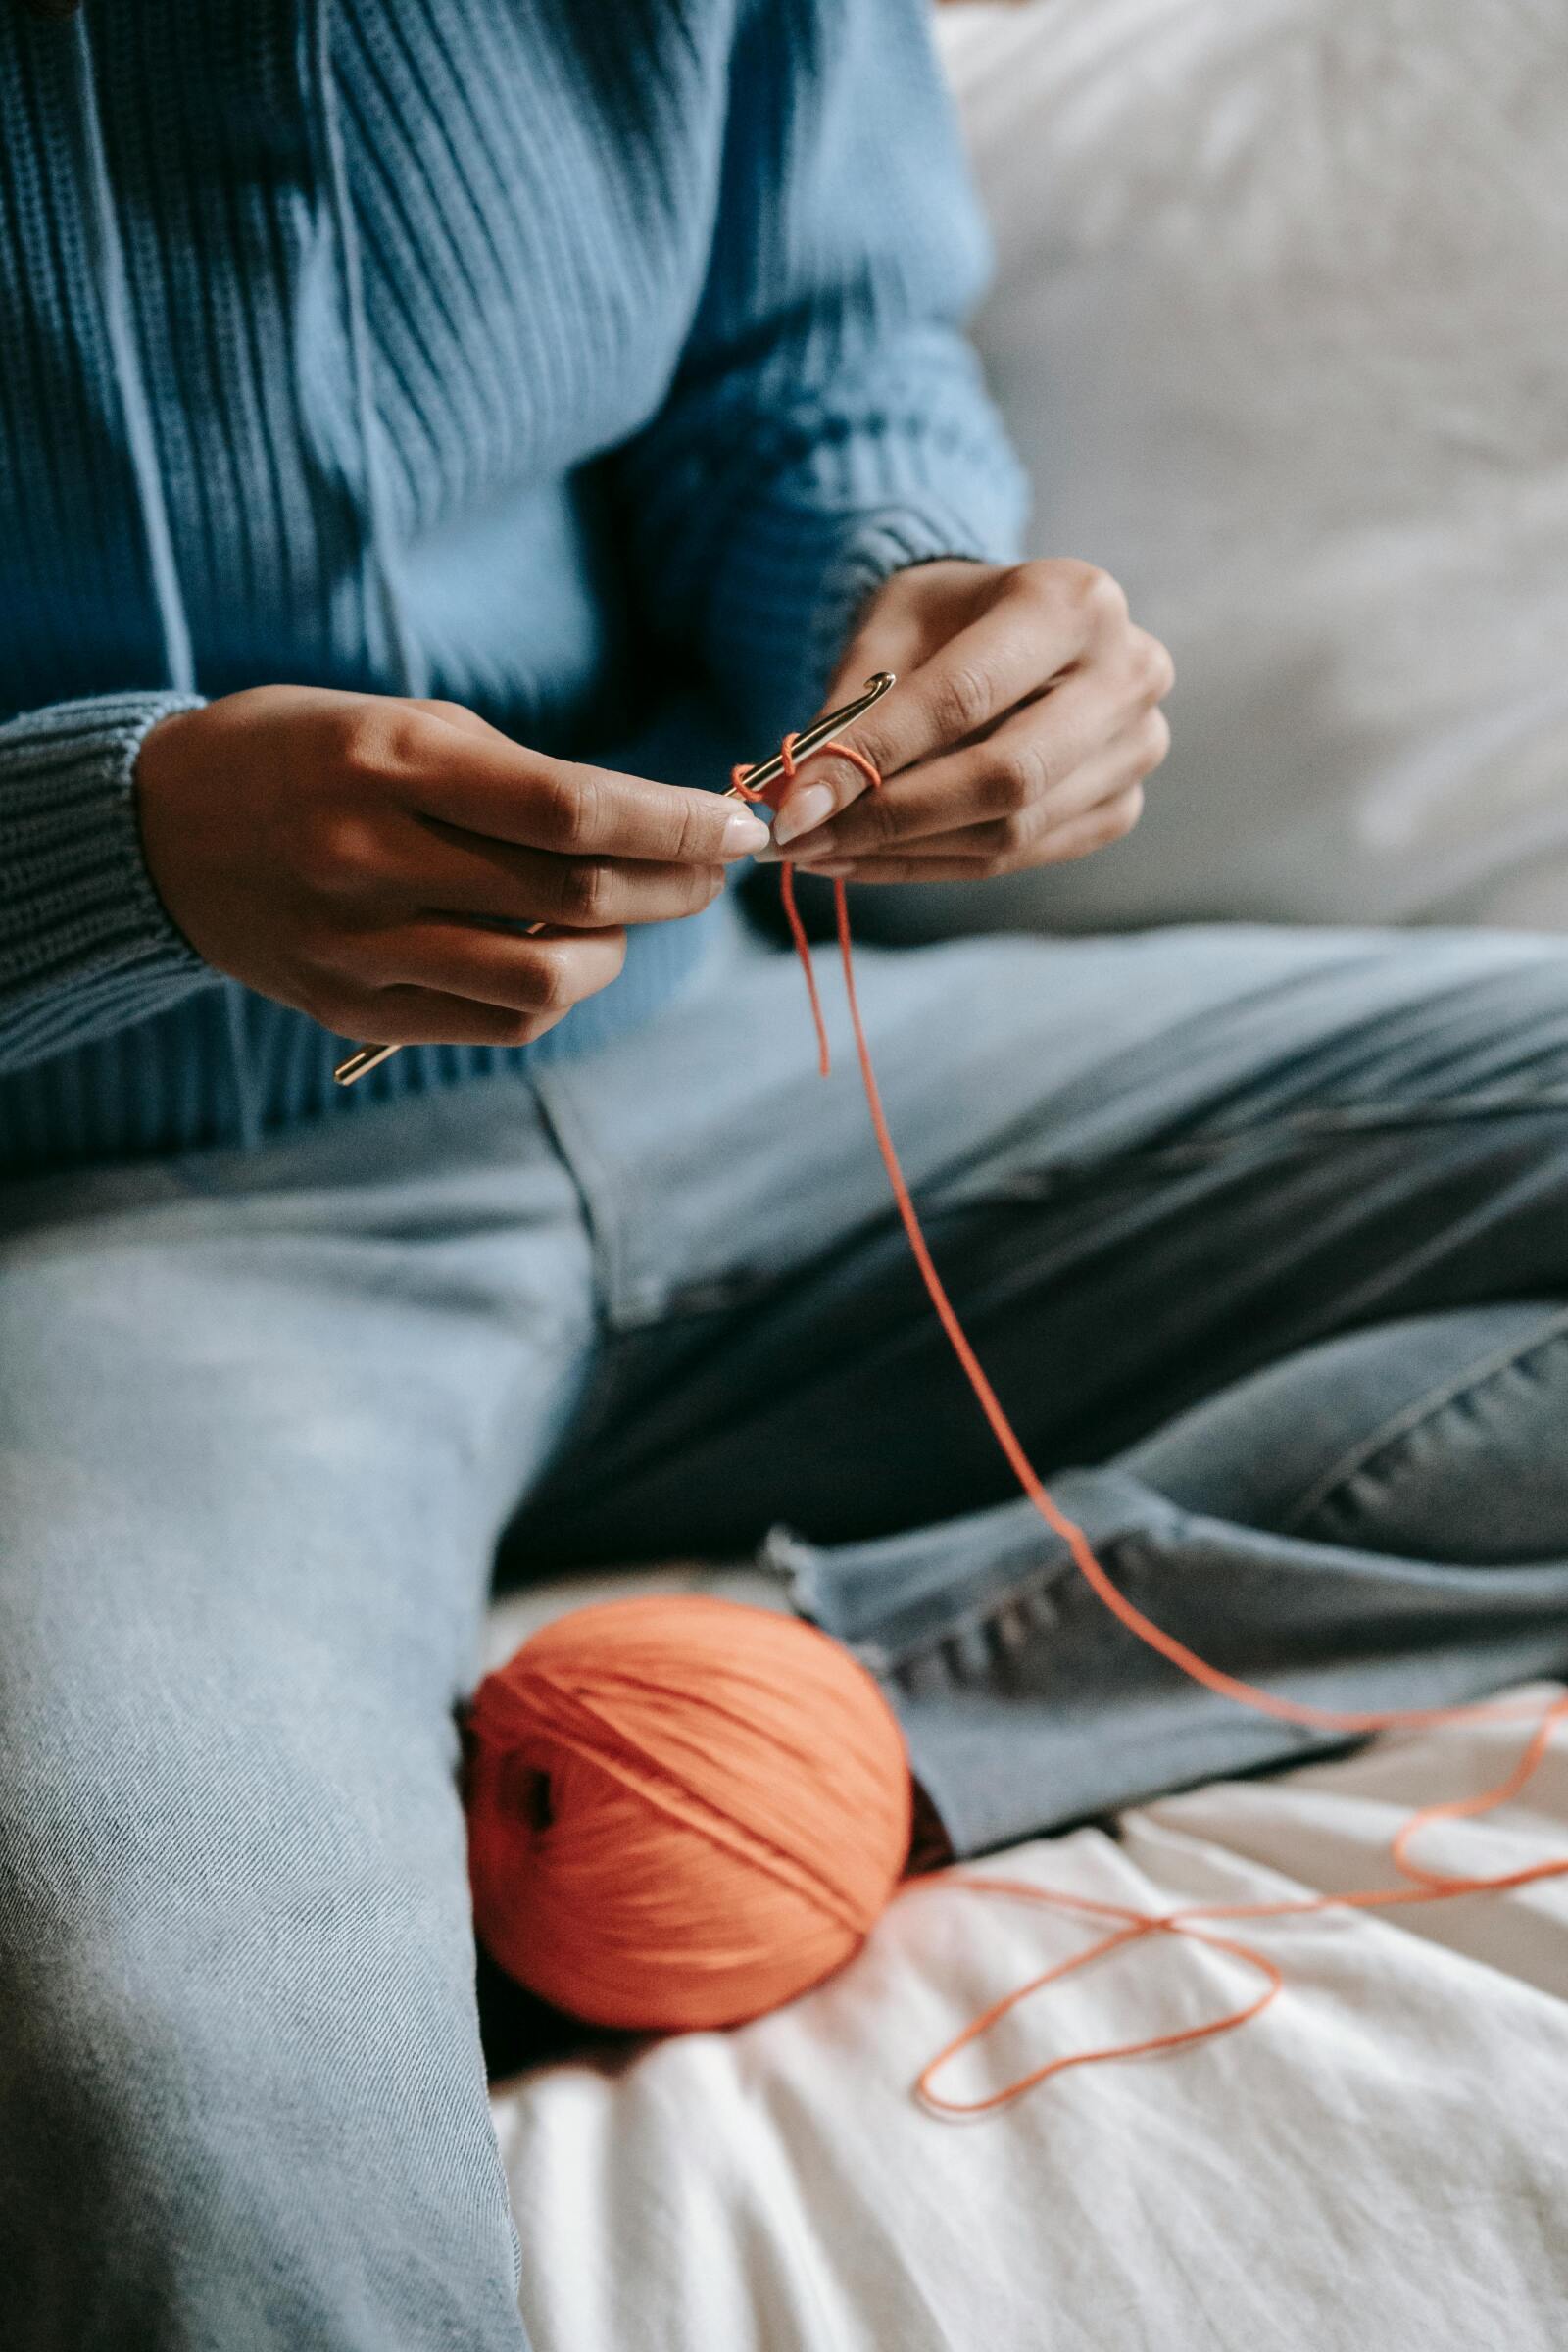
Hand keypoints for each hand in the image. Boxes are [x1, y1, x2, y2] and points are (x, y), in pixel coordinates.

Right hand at [135, 686, 768, 1045]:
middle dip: (674, 883)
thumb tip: (650, 825)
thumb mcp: (398, 722)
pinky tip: (555, 952)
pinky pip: (494, 1021)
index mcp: (391, 765)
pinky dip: (552, 992)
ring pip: (545, 980)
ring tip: (620, 914)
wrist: (156, 830)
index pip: (573, 808)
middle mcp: (373, 860)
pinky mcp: (352, 1009)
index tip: (741, 825)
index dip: (676, 823)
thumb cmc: (301, 755)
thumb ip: (515, 776)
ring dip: (616, 951)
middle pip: (575, 895)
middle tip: (712, 867)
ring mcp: (359, 946)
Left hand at [757, 559, 1172, 880]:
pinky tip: (868, 859)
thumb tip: (803, 806)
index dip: (875, 759)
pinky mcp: (1120, 804)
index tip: (793, 808)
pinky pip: (1019, 858)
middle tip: (804, 842)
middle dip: (893, 819)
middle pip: (1006, 776)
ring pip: (1012, 831)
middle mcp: (1128, 672)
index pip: (964, 697)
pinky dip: (934, 865)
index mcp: (1073, 601)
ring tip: (821, 851)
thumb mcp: (889, 631)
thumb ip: (854, 713)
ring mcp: (1136, 746)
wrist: (1007, 625)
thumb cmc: (945, 618)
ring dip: (904, 852)